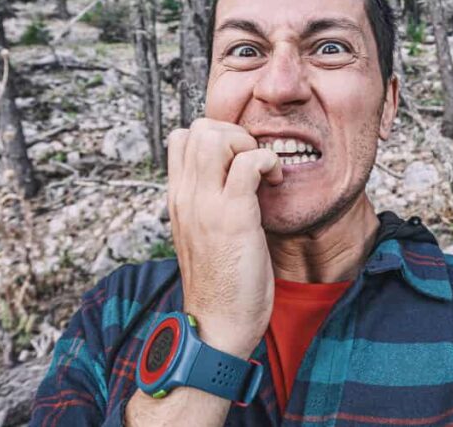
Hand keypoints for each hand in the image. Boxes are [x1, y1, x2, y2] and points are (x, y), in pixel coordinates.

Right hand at [166, 118, 282, 358]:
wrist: (217, 325)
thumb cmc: (220, 283)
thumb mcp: (203, 233)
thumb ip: (209, 202)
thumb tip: (235, 175)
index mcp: (178, 199)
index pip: (181, 138)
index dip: (215, 135)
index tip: (238, 159)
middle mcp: (186, 196)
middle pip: (198, 128)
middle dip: (234, 133)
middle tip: (253, 161)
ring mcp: (207, 205)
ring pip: (217, 136)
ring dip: (248, 143)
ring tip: (262, 171)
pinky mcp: (234, 216)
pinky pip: (249, 162)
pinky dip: (268, 161)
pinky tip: (275, 183)